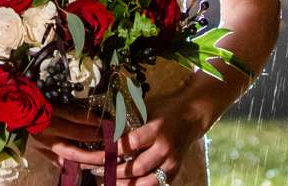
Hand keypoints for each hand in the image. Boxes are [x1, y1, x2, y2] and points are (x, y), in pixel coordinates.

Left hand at [51, 97, 212, 182]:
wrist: (192, 117)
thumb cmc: (164, 110)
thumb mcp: (145, 109)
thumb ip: (127, 121)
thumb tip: (101, 130)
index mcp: (156, 130)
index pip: (131, 144)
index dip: (112, 151)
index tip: (95, 154)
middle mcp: (165, 149)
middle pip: (137, 168)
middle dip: (114, 172)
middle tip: (96, 171)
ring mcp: (171, 164)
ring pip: (146, 183)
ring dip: (124, 185)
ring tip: (106, 182)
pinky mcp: (173, 173)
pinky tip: (122, 185)